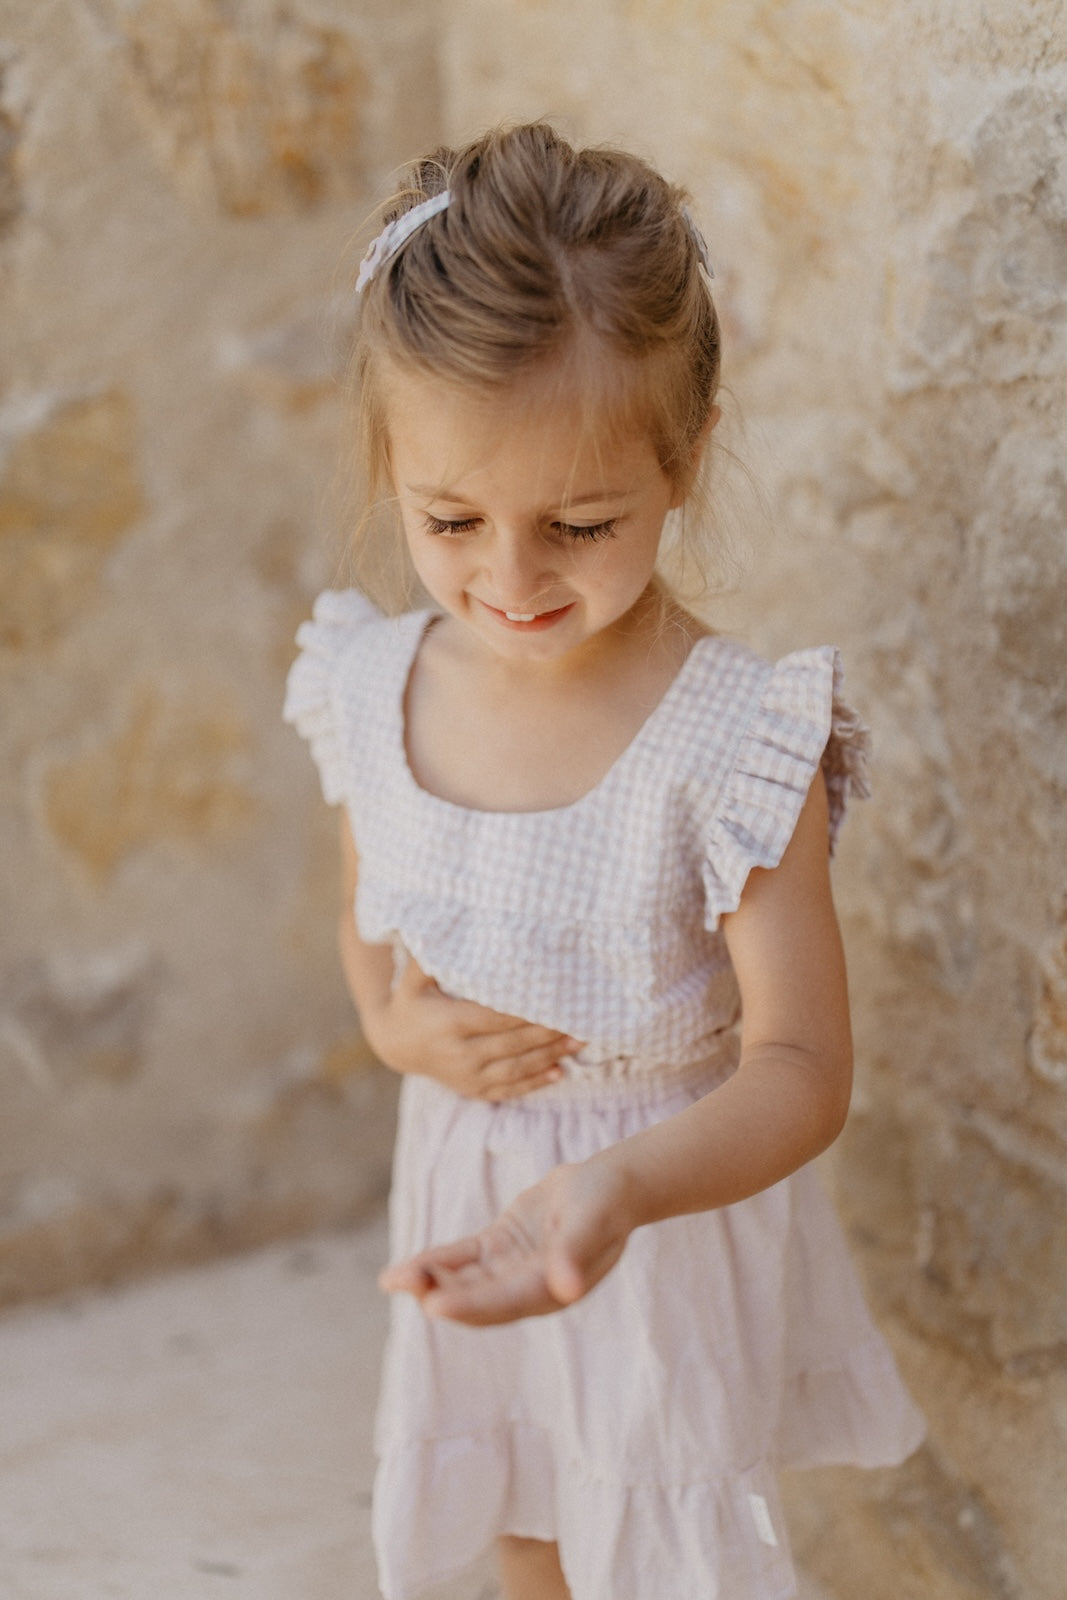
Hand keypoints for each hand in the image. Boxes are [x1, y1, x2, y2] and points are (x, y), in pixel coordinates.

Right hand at [368, 956, 582, 1101]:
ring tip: (578, 1043)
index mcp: (449, 1023)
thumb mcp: (413, 980)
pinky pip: (509, 1088)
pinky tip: (559, 1072)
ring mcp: (467, 1075)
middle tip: (580, 1022)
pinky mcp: (473, 1089)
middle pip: (512, 1044)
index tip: (554, 1000)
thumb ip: (430, 959)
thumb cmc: (411, 1003)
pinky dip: (535, 1082)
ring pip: (515, 1068)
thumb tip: (446, 926)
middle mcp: (459, 1054)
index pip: (495, 1018)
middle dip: (547, 1033)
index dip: (525, 1012)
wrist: (395, 1046)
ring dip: (550, 1057)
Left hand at [379, 1155, 633, 1323]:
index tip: (432, 1304)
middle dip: (438, 1294)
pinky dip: (437, 1262)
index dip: (469, 1304)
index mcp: (550, 1290)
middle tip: (399, 1282)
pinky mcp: (500, 1247)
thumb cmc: (605, 1203)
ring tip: (392, 1278)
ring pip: (464, 1280)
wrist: (610, 1185)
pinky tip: (406, 1268)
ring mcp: (511, 1269)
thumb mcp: (591, 1223)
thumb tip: (567, 1288)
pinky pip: (463, 1258)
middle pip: (476, 1298)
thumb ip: (575, 1254)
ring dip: (430, 1280)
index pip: (504, 1301)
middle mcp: (527, 1288)